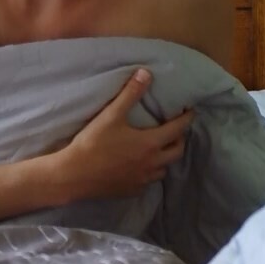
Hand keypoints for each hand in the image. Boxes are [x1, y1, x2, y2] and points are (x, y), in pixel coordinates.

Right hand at [54, 68, 192, 200]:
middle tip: (175, 130)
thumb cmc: (93, 143)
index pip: (178, 129)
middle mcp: (152, 163)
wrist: (73, 175)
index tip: (191, 111)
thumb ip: (130, 94)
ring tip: (159, 149)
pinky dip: (150, 172)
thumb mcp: (111, 115)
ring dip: (166, 158)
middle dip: (180, 139)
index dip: (187, 118)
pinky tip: (141, 168)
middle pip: (177, 152)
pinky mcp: (131, 191)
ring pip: (164, 169)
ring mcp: (142, 180)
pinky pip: (149, 182)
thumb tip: (146, 73)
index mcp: (150, 144)